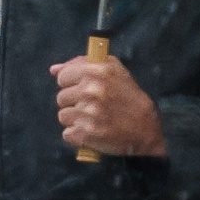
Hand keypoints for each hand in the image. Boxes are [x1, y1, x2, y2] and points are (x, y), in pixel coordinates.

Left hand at [51, 53, 166, 157]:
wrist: (146, 129)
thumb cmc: (129, 97)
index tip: (84, 90)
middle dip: (74, 103)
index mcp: (97, 71)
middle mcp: (91, 90)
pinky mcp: (86, 134)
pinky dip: (77, 136)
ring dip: (75, 120)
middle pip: (61, 98)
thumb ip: (82, 63)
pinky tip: (92, 132)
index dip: (72, 84)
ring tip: (93, 120)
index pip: (63, 77)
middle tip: (93, 107)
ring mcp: (88, 113)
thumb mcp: (113, 70)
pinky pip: (67, 134)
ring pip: (63, 116)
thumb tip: (53, 69)